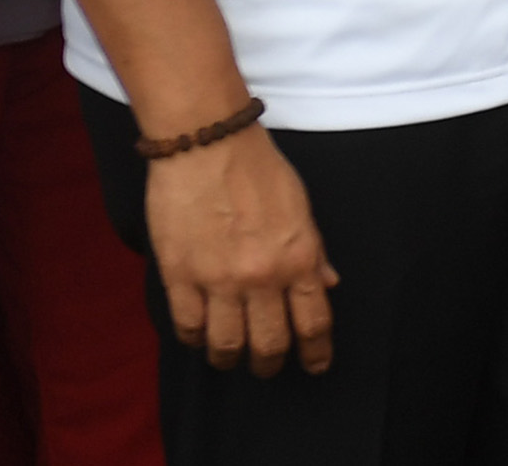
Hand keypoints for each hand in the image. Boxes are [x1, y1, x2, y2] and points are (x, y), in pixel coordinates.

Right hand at [146, 126, 337, 374]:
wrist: (207, 141)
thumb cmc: (257, 167)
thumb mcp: (300, 206)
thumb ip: (313, 250)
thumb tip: (328, 284)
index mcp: (298, 257)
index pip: (313, 322)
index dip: (315, 353)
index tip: (314, 365)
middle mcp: (262, 276)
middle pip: (269, 344)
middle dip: (269, 363)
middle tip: (265, 365)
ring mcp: (218, 279)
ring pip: (226, 345)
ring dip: (230, 357)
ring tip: (229, 355)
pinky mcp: (179, 275)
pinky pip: (188, 326)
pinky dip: (195, 338)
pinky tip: (199, 335)